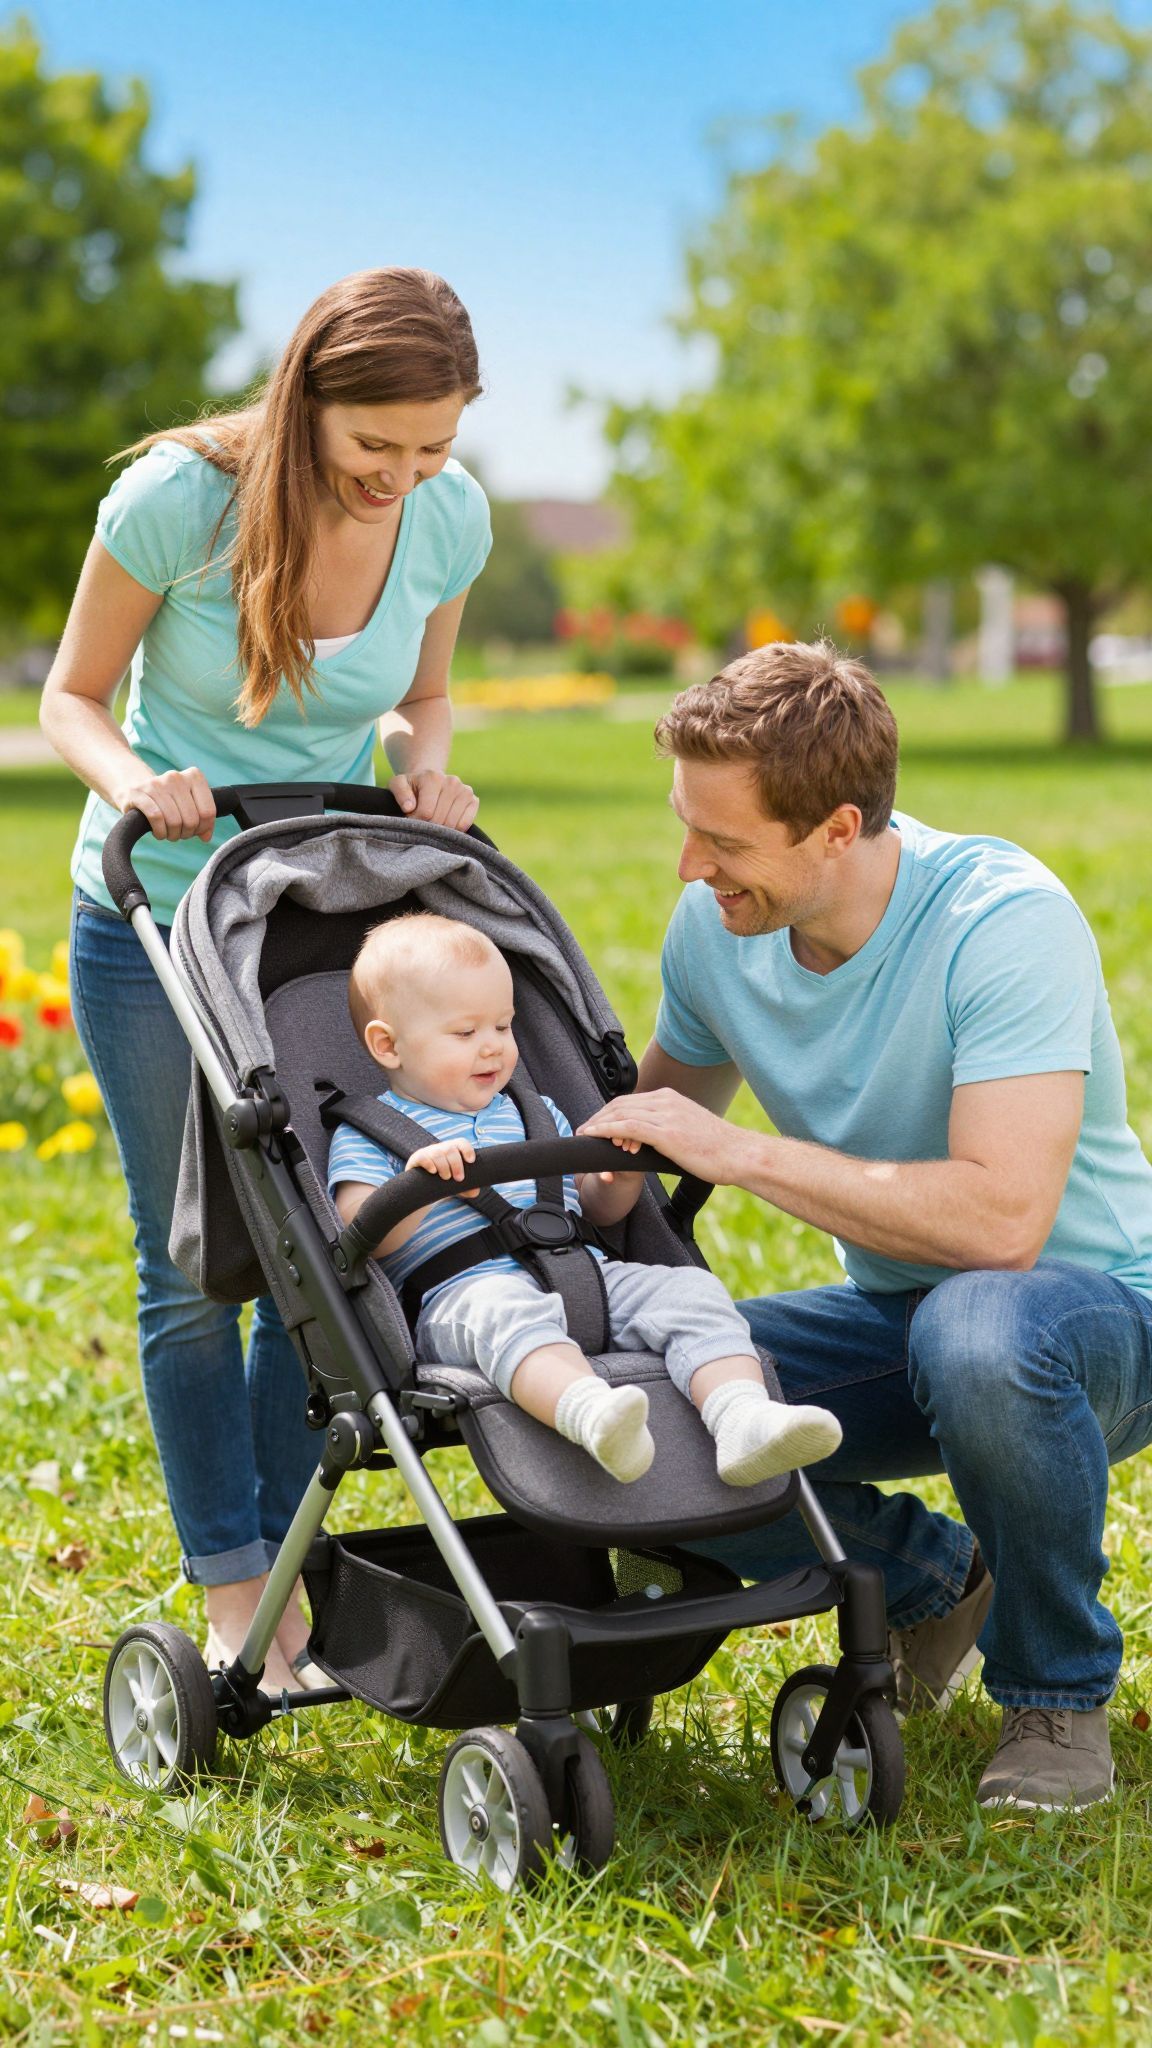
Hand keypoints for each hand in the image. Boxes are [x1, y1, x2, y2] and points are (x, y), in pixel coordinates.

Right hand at [116, 765, 215, 841]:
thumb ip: (202, 819)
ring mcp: (156, 783)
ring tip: (168, 833)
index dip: (203, 828)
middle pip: (191, 819)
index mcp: (193, 776)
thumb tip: (206, 837)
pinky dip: (160, 831)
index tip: (195, 831)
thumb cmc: (168, 801)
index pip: (208, 811)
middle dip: (186, 833)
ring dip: (173, 834)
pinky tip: (158, 833)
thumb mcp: (188, 805)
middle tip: (179, 833)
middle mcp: (175, 777)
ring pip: (174, 821)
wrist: (135, 789)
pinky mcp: (138, 793)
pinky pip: (156, 818)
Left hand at [389, 769, 477, 832]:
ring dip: (441, 830)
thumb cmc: (412, 786)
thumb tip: (409, 807)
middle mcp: (452, 782)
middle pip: (440, 819)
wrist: (429, 781)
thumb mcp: (398, 785)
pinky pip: (465, 824)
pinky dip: (455, 830)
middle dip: (428, 827)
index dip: (416, 822)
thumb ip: (399, 793)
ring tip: (432, 822)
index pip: (426, 812)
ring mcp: (465, 791)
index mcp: (433, 777)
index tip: (411, 819)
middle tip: (421, 822)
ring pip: (453, 824)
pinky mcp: (474, 800)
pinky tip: (445, 825)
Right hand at [408, 1139, 478, 1194]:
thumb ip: (467, 1188)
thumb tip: (475, 1191)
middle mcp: (440, 1149)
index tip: (471, 1161)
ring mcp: (428, 1152)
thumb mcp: (456, 1186)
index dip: (467, 1149)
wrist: (422, 1189)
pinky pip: (423, 1157)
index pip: (461, 1143)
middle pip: (450, 1149)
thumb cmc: (444, 1184)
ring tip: (446, 1178)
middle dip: (456, 1164)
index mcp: (453, 1151)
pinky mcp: (416, 1159)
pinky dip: (429, 1164)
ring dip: (444, 1166)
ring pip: (437, 1154)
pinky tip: (433, 1172)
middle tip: (459, 1179)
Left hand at [578, 1089, 747, 1184]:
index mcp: (671, 1098)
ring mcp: (666, 1115)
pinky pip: (627, 1126)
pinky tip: (593, 1136)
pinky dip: (606, 1129)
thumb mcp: (691, 1129)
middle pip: (620, 1103)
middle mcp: (666, 1101)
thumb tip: (658, 1138)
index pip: (631, 1100)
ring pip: (620, 1113)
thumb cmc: (719, 1148)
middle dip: (598, 1117)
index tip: (596, 1124)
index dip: (608, 1112)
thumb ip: (671, 1127)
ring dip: (597, 1124)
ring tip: (584, 1135)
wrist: (739, 1154)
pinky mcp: (665, 1132)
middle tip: (583, 1130)